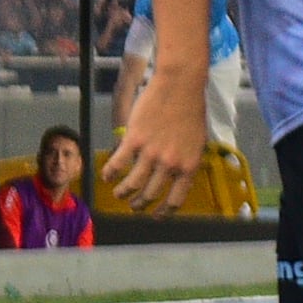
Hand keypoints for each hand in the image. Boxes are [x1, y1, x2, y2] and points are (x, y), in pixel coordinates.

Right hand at [101, 55, 211, 208]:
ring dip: (123, 193)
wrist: (180, 86)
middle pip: (151, 194)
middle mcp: (170, 164)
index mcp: (189, 166)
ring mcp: (151, 153)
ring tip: (119, 194)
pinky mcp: (134, 140)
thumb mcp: (197, 141)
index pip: (175, 199)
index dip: (163, 212)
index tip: (155, 216)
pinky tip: (106, 176)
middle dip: (140, 204)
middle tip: (134, 206)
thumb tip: (175, 174)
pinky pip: (118, 164)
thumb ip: (185, 160)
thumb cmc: (191, 109)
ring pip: (132, 184)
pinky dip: (110, 173)